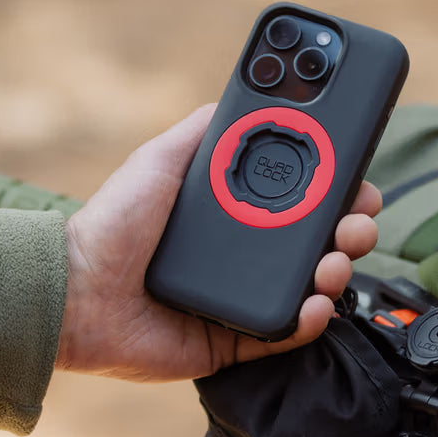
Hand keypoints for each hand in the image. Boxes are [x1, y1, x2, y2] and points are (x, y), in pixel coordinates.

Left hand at [55, 104, 380, 380]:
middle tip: (358, 224)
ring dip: (338, 273)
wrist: (77, 292)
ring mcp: (246, 299)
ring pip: (314, 288)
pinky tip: (316, 303)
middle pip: (321, 245)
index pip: (305, 204)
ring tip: (335, 262)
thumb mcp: (161, 160)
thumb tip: (247, 96)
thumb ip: (204, 129)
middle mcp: (250, 258)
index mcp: (239, 218)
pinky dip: (310, 320)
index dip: (339, 196)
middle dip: (352, 232)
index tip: (360, 186)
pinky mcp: (238, 340)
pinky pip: (287, 333)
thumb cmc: (112, 225)